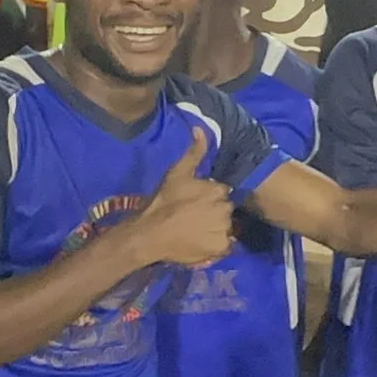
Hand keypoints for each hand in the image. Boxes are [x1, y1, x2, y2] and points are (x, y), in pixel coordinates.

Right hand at [130, 129, 232, 267]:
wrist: (150, 233)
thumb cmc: (163, 202)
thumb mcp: (177, 173)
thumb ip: (193, 152)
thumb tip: (200, 129)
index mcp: (219, 190)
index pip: (222, 193)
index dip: (209, 198)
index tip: (195, 203)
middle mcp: (225, 209)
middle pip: (225, 210)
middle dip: (213, 213)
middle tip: (194, 218)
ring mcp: (224, 229)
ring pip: (226, 228)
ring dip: (215, 229)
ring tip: (196, 231)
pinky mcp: (221, 247)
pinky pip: (225, 245)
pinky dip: (216, 244)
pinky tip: (201, 242)